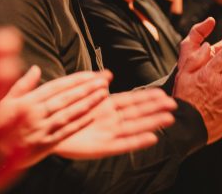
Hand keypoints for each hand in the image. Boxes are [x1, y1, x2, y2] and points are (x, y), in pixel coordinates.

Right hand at [0, 67, 110, 167]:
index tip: (91, 73)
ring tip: (103, 94)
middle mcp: (35, 114)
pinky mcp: (44, 146)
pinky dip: (79, 124)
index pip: (56, 86)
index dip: (75, 79)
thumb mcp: (1, 101)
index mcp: (25, 101)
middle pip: (66, 98)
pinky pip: (65, 133)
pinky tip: (92, 116)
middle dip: (87, 88)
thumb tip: (36, 69)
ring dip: (88, 104)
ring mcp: (41, 130)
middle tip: (104, 80)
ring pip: (69, 114)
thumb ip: (21, 85)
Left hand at [53, 86, 176, 158]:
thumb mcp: (78, 92)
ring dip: (152, 123)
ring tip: (169, 119)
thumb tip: (109, 74)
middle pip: (137, 113)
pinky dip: (137, 142)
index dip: (147, 97)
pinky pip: (123, 144)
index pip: (131, 100)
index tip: (163, 93)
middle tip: (174, 105)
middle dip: (155, 109)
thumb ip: (93, 83)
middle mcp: (110, 119)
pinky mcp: (102, 147)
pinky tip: (152, 138)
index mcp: (106, 105)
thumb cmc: (63, 111)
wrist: (47, 129)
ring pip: (135, 127)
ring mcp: (108, 133)